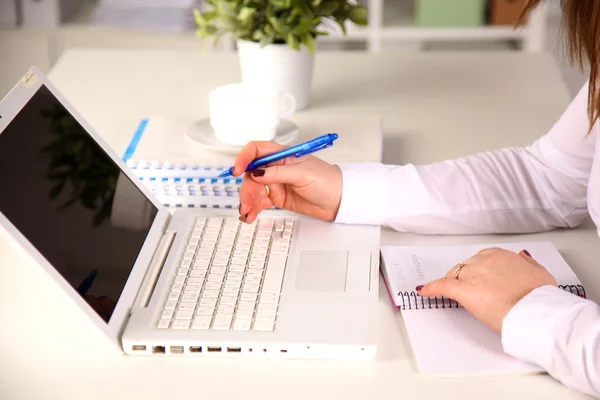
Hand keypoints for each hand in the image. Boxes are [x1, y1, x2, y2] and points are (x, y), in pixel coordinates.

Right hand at [233, 141, 342, 222]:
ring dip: (247, 201)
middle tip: (246, 203)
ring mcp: (276, 182)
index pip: (256, 150)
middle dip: (246, 189)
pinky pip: (260, 201)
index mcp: (282, 155)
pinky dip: (253, 208)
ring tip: (247, 213)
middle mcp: (276, 167)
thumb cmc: (328, 181)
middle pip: (251, 174)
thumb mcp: (302, 174)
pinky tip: (250, 215)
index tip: (237, 171)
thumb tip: (256, 173)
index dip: (244, 158)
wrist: (339, 200)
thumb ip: (278, 173)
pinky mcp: (278, 197)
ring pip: (253, 189)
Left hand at [417, 248, 557, 333]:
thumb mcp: (539, 273)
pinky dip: (431, 288)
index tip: (481, 280)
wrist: (534, 310)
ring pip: (454, 276)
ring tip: (453, 294)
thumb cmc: (539, 296)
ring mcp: (471, 274)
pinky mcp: (462, 289)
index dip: (479, 272)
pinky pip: (441, 285)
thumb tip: (521, 257)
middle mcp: (483, 260)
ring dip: (452, 284)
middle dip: (466, 279)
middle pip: (465, 268)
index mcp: (500, 255)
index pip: (481, 260)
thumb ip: (527, 264)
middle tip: (473, 293)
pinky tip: (423, 290)